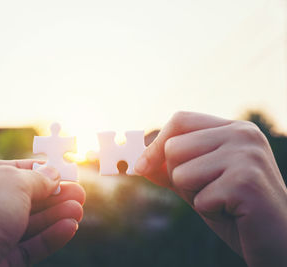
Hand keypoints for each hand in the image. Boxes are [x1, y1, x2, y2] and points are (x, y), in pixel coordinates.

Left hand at [0, 158, 84, 266]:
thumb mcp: (9, 183)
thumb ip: (36, 178)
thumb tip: (53, 174)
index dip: (29, 168)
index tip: (55, 168)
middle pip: (16, 197)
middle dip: (50, 194)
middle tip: (77, 190)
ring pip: (23, 223)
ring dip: (53, 215)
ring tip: (79, 208)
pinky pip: (23, 246)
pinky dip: (47, 237)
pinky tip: (69, 227)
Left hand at [135, 111, 286, 266]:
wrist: (276, 239)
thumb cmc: (234, 208)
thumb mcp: (197, 183)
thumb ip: (170, 169)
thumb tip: (137, 161)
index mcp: (232, 129)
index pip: (180, 120)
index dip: (155, 143)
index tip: (141, 166)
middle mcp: (242, 134)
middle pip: (173, 147)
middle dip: (179, 177)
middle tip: (208, 190)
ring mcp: (247, 156)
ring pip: (181, 172)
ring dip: (194, 195)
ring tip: (222, 200)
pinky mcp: (246, 182)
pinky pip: (199, 199)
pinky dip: (210, 211)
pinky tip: (233, 211)